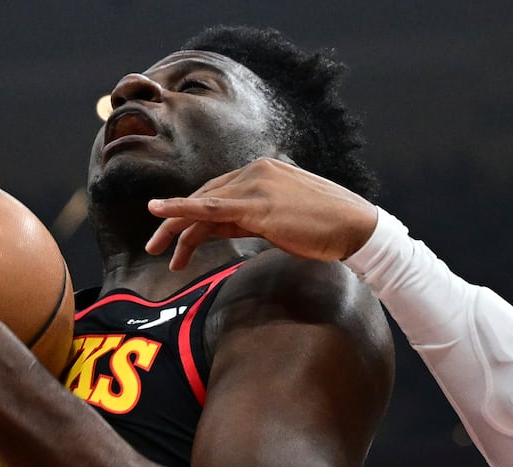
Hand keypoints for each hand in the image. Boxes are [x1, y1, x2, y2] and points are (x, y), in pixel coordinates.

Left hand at [145, 158, 379, 270]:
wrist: (355, 228)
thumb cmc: (327, 228)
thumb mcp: (283, 219)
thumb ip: (251, 218)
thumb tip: (223, 228)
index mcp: (264, 171)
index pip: (218, 192)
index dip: (193, 214)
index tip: (180, 236)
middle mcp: (256, 172)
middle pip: (204, 196)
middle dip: (176, 222)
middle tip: (157, 246)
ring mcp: (255, 186)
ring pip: (202, 204)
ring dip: (174, 226)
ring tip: (158, 249)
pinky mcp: (256, 205)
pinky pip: (209, 207)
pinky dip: (181, 209)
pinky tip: (160, 214)